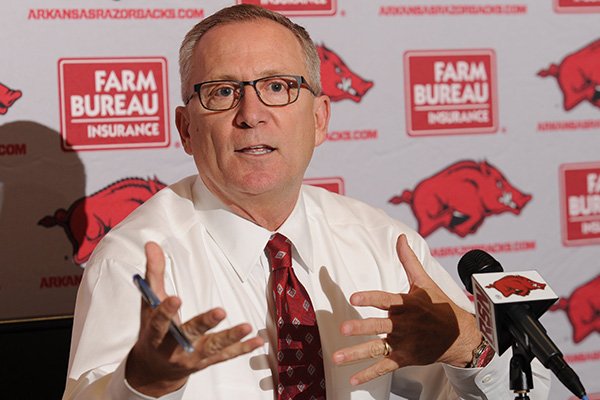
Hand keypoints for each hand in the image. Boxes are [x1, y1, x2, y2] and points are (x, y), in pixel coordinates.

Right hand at [125, 242, 263, 395]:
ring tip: (247, 326)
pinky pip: (226, 355)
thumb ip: (153, 274)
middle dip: (205, 324)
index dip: (166, 311)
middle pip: (190, 335)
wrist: (155, 369)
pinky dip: (243, 348)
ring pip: (213, 348)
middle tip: (220, 311)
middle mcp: (174, 349)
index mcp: (155, 334)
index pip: (159, 323)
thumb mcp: (148, 304)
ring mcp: (193, 357)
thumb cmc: (153, 330)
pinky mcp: (207, 362)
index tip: (175, 298)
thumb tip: (152, 244)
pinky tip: (258, 340)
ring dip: (231, 338)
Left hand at [332, 234, 480, 384]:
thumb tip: (400, 237)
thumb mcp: (425, 281)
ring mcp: (404, 343)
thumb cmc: (439, 306)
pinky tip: (352, 379)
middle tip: (344, 329)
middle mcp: (404, 324)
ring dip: (357, 354)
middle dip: (362, 328)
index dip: (370, 298)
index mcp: (408, 304)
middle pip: (380, 326)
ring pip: (378, 349)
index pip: (386, 299)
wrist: (461, 336)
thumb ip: (408, 261)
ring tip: (337, 358)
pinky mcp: (405, 358)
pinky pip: (384, 367)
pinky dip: (368, 374)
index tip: (354, 298)